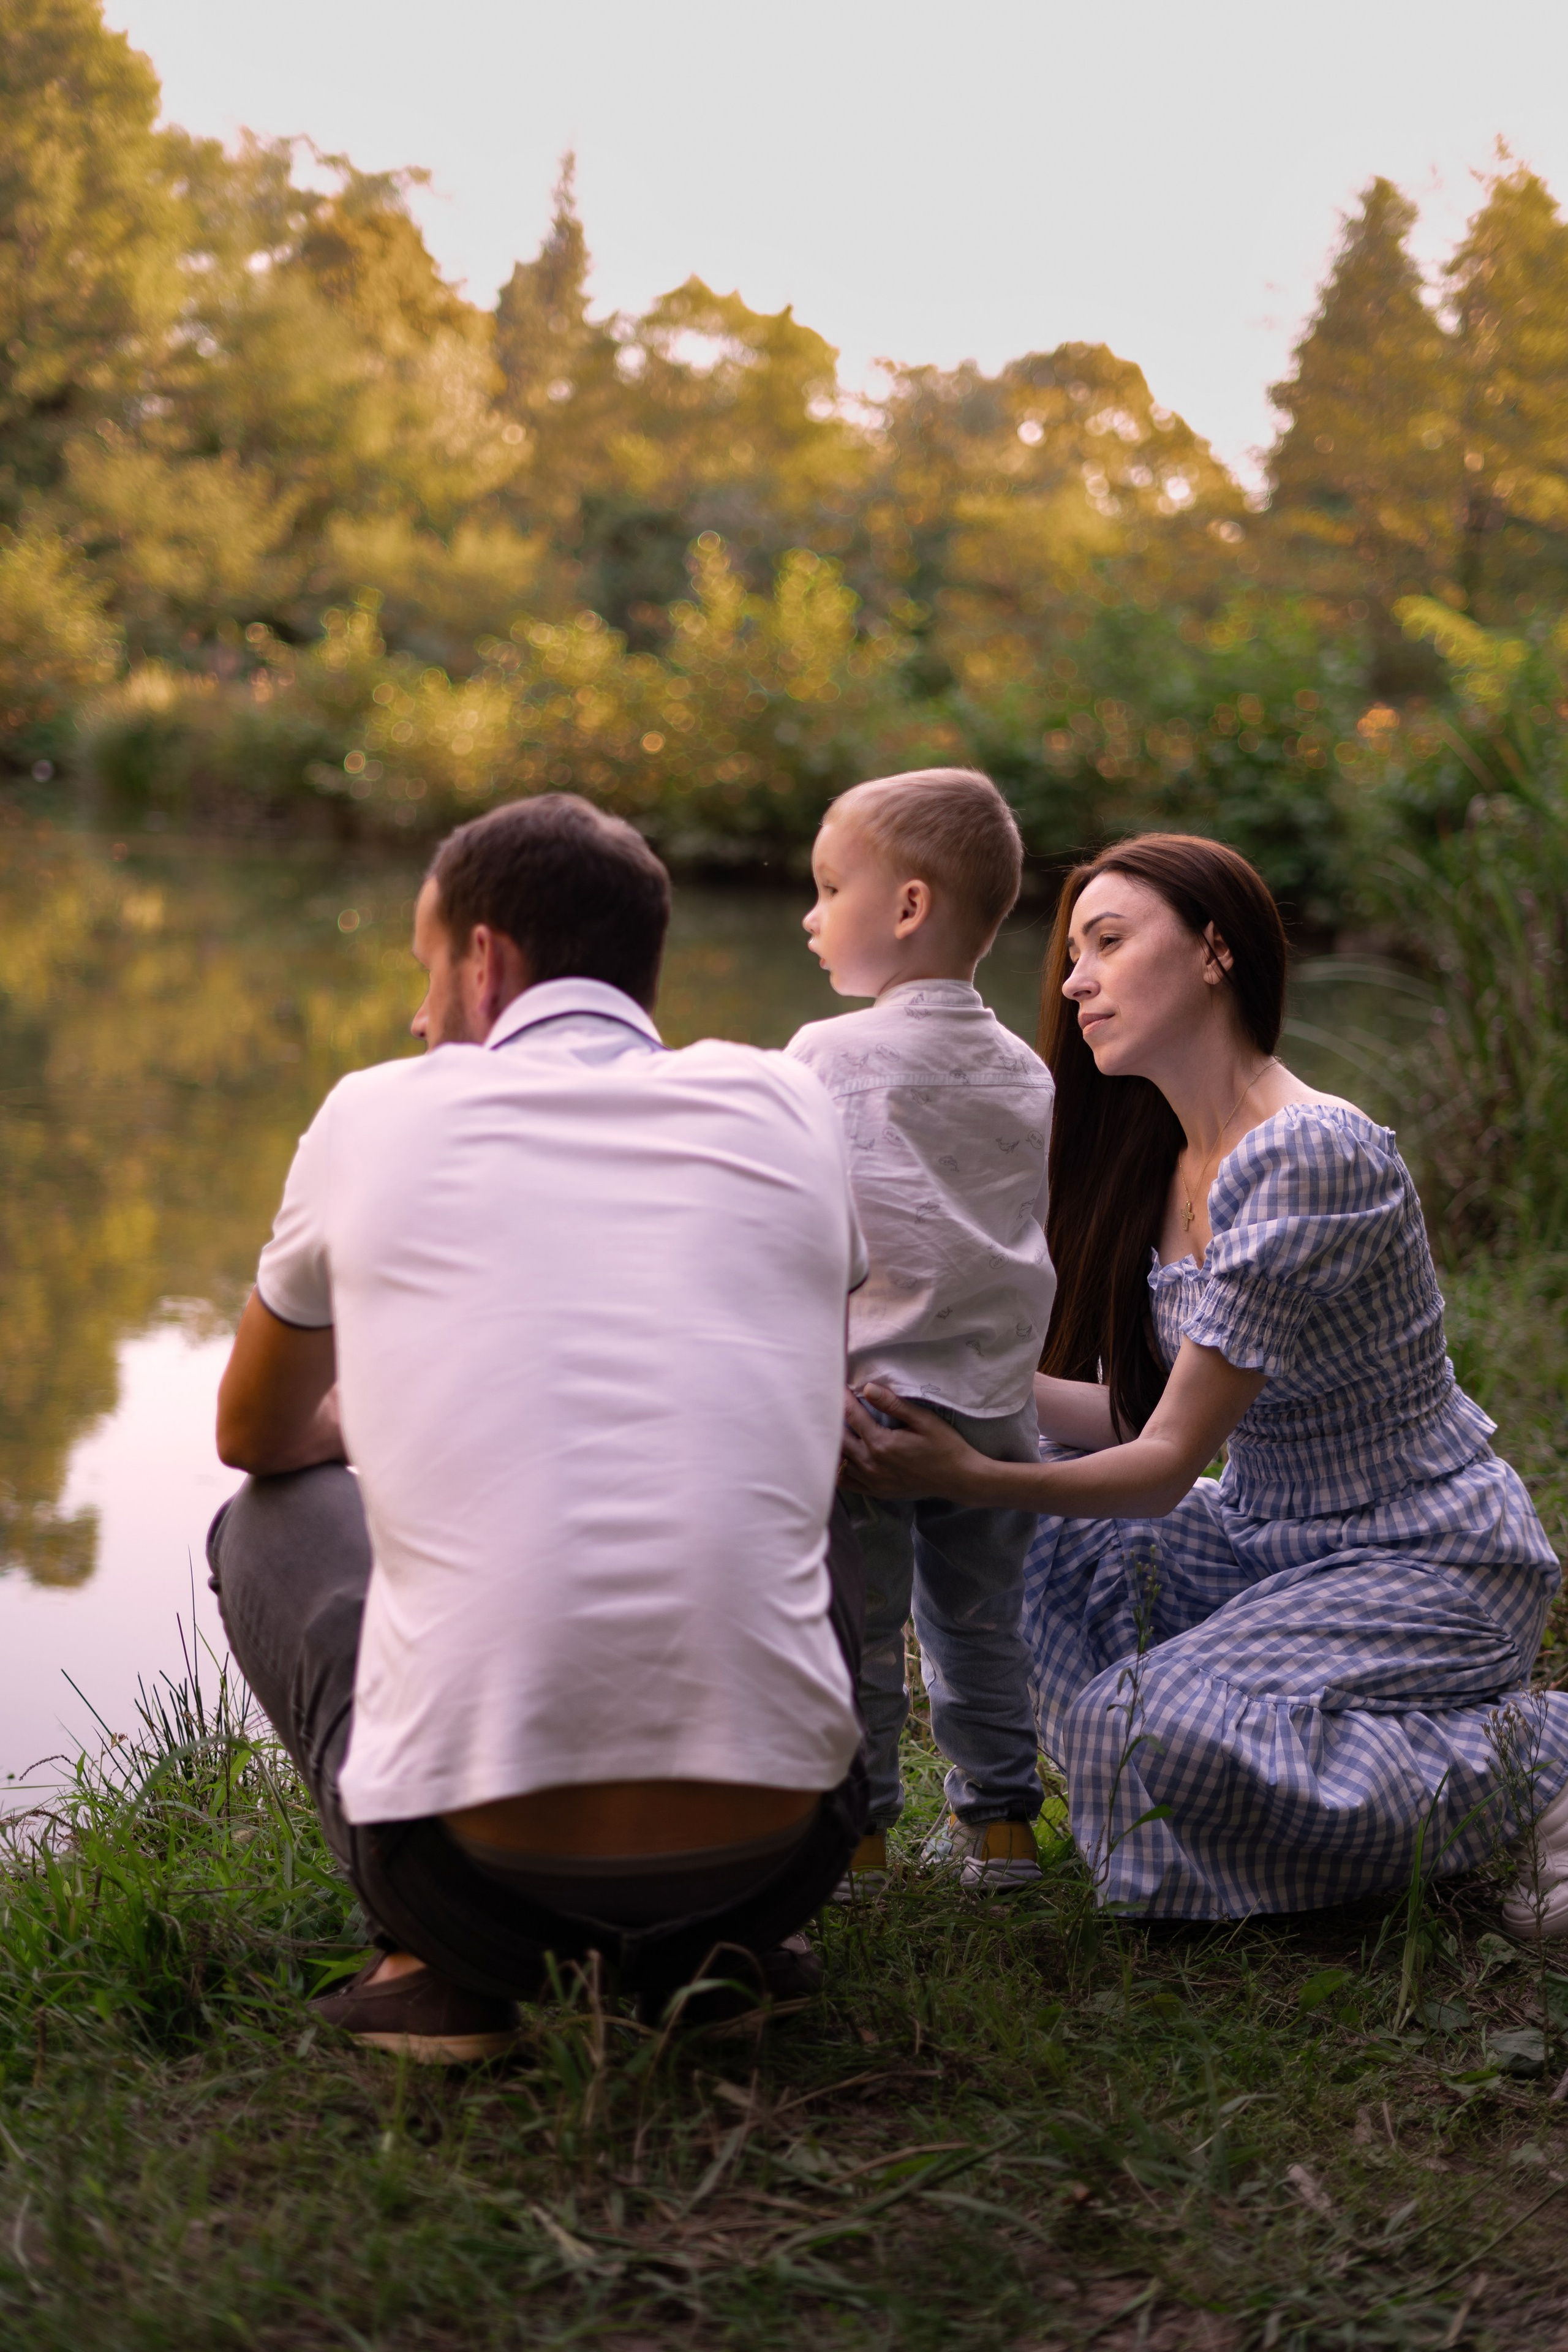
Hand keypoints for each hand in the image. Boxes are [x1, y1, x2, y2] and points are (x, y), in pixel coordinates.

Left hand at [839, 1382, 983, 1500]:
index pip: (851, 1415)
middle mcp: (871, 1465)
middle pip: (838, 1438)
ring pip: (839, 1461)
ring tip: (829, 1425)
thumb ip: (893, 1405)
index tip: (833, 1384)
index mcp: (881, 1444)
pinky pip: (846, 1481)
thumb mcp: (923, 1420)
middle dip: (831, 1418)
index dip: (841, 1397)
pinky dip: (838, 1468)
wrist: (959, 1478)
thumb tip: (867, 1388)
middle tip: (825, 1403)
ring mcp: (872, 1481)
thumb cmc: (945, 1446)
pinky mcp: (876, 1491)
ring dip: (834, 1443)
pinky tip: (839, 1456)